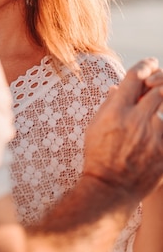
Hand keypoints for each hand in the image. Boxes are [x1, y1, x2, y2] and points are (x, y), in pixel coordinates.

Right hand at [83, 58, 162, 199]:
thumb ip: (110, 103)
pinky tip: (154, 126)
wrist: (110, 188)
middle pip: (157, 89)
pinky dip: (161, 124)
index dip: (145, 65)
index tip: (150, 63)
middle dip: (159, 81)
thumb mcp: (96, 124)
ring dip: (162, 102)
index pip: (135, 77)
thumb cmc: (98, 154)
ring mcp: (152, 137)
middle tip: (157, 81)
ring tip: (156, 103)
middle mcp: (135, 120)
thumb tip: (120, 87)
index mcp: (116, 111)